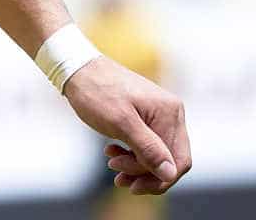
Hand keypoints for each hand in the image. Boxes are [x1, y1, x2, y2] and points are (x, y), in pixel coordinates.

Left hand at [63, 56, 190, 194]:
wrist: (76, 68)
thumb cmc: (96, 92)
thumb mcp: (120, 123)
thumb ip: (147, 149)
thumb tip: (169, 173)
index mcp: (170, 113)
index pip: (178, 160)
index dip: (159, 179)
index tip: (133, 186)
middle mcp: (170, 113)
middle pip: (168, 159)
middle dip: (143, 173)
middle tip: (116, 176)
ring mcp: (158, 114)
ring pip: (156, 153)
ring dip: (135, 165)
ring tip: (110, 162)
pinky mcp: (145, 116)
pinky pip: (146, 144)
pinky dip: (130, 153)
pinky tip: (111, 151)